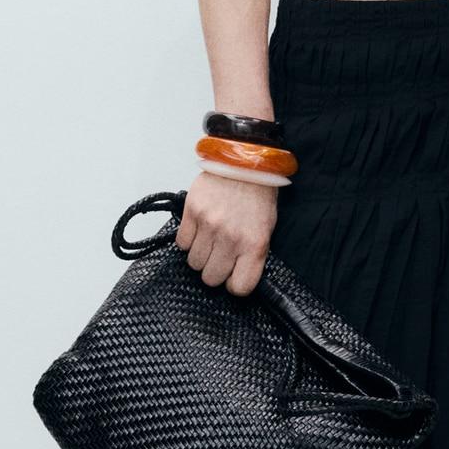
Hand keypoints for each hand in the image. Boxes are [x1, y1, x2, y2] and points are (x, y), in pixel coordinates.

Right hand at [175, 169, 278, 296]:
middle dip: (214, 271)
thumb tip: (235, 276)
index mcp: (254, 244)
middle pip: (211, 278)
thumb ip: (252, 255)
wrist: (244, 161)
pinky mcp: (192, 212)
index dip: (234, 284)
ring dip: (200, 255)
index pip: (240, 287)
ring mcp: (209, 225)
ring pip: (193, 263)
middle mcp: (231, 238)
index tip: (233, 276)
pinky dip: (188, 240)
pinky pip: (181, 243)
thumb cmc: (258, 195)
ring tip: (210, 239)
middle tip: (220, 256)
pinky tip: (199, 229)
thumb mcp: (267, 229)